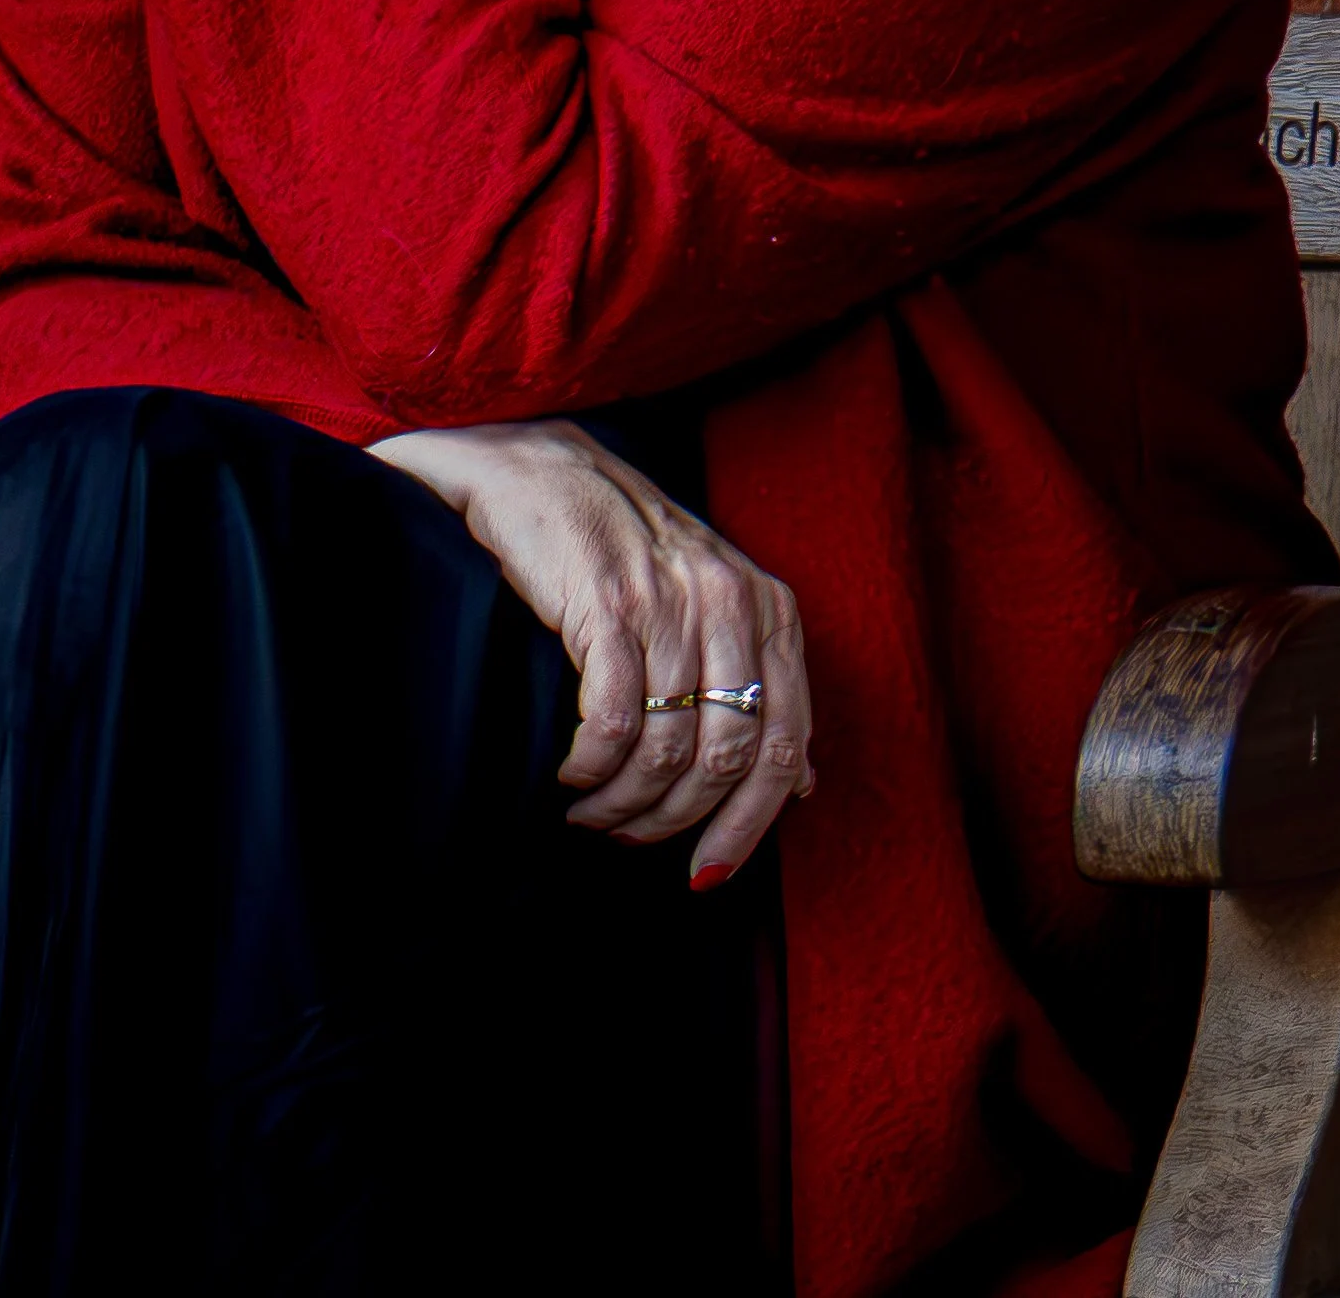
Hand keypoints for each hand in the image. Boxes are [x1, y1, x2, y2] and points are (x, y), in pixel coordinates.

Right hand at [370, 419, 813, 884]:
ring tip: (591, 811)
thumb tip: (804, 782)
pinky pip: (611, 724)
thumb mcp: (709, 600)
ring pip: (667, 750)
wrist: (534, 467)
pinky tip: (570, 775)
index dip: (750, 823)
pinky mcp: (608, 605)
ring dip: (624, 804)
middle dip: (678, 820)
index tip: (708, 872)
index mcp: (766, 606)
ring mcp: (670, 602)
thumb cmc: (621, 543)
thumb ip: (759, 680)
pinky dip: (590, 770)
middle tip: (631, 837)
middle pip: (729, 758)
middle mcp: (729, 602)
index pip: (787, 743)